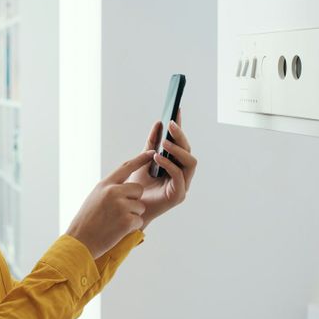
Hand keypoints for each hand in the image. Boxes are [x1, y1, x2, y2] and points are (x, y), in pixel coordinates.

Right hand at [65, 149, 155, 258]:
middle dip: (134, 200)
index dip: (140, 159)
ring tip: (115, 222)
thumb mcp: (95, 197)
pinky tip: (118, 230)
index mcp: (105, 184)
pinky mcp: (126, 220)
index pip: (127, 167)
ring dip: (133, 215)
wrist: (80, 241)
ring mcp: (120, 206)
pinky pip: (139, 220)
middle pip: (138, 189)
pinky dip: (132, 227)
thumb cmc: (87, 220)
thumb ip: (111, 188)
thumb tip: (127, 185)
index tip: (151, 153)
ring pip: (140, 206)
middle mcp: (113, 192)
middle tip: (120, 212)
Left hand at [125, 108, 196, 229]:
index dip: (180, 127)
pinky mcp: (178, 195)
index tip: (176, 109)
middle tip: (171, 124)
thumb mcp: (142, 160)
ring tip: (164, 143)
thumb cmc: (136, 187)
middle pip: (188, 150)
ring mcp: (182, 185)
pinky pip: (179, 176)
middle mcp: (182, 174)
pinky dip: (169, 164)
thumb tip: (158, 123)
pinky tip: (157, 158)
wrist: (128, 210)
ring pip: (190, 162)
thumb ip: (151, 143)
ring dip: (177, 150)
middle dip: (180, 136)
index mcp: (175, 164)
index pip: (180, 143)